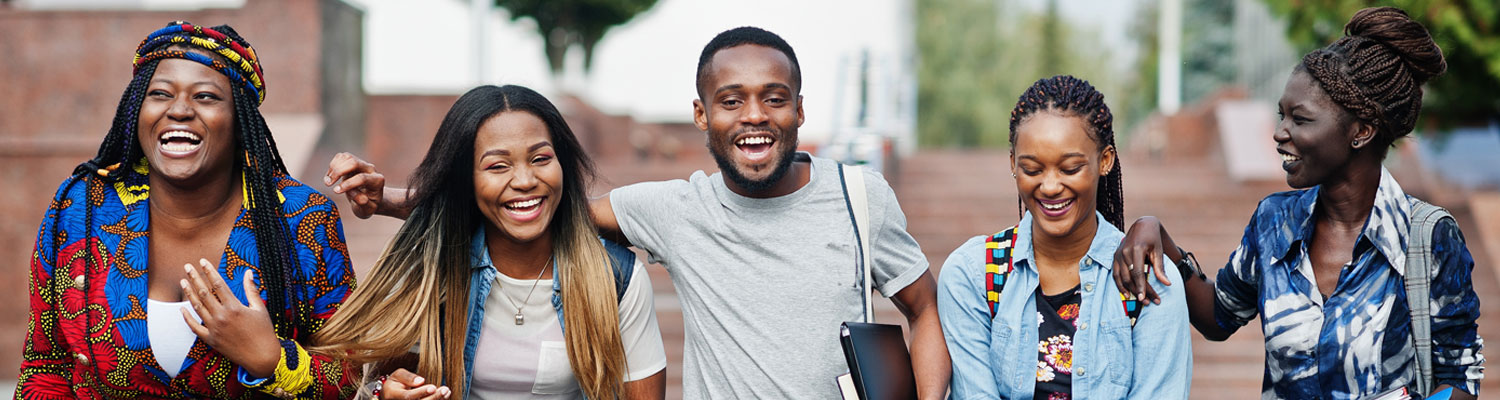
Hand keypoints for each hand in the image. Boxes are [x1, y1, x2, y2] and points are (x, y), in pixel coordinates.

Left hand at [180, 258, 281, 378]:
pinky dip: (188, 318)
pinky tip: (182, 309)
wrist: (262, 357)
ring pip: (197, 307)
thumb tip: (248, 272)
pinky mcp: (211, 340)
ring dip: (189, 293)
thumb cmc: (264, 331)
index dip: (209, 271)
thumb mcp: (260, 308)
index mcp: (235, 307)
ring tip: (183, 281)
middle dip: (195, 278)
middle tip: (187, 267)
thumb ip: (251, 289)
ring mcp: (214, 329)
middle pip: (204, 293)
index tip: (203, 261)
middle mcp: (222, 317)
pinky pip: (195, 327)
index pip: (218, 284)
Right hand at [325, 152, 393, 218]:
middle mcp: (371, 169)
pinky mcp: (352, 161)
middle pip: (354, 162)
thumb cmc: (368, 205)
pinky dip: (332, 165)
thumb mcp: (368, 210)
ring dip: (334, 168)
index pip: (362, 178)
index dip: (348, 184)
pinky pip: (341, 157)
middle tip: (328, 184)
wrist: (369, 199)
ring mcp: (362, 163)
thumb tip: (357, 196)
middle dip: (338, 172)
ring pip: (346, 157)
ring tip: (328, 182)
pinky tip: (329, 177)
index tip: (336, 191)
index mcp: (377, 181)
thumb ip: (363, 204)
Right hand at [382, 368, 449, 399]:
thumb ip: (408, 377)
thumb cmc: (396, 383)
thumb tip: (420, 380)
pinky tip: (445, 395)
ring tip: (446, 391)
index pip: (408, 396)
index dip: (421, 392)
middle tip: (444, 390)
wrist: (391, 394)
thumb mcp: (398, 375)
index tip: (433, 387)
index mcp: (393, 395)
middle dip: (433, 398)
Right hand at [1111, 216, 1173, 304]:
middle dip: (1139, 291)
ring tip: (1140, 301)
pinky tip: (1127, 294)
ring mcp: (1118, 254)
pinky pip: (1115, 274)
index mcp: (1136, 249)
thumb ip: (1160, 268)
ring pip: (1122, 278)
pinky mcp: (1115, 257)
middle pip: (1130, 277)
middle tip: (1149, 303)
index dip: (1141, 287)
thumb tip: (1167, 283)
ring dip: (1130, 291)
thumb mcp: (1159, 251)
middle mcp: (1124, 252)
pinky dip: (1120, 285)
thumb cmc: (1153, 238)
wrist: (1142, 225)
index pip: (1137, 272)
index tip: (1146, 299)